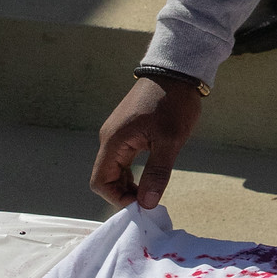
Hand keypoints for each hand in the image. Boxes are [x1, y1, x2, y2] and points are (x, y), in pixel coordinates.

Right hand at [91, 76, 203, 207]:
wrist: (176, 72)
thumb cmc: (173, 104)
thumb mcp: (169, 141)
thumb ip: (157, 173)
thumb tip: (147, 204)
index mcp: (114, 141)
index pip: (100, 182)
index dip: (117, 199)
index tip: (142, 205)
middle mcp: (110, 139)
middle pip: (105, 178)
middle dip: (124, 194)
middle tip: (150, 202)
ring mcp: (117, 134)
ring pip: (114, 169)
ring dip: (129, 184)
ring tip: (152, 191)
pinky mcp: (127, 131)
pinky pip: (122, 159)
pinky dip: (132, 173)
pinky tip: (150, 176)